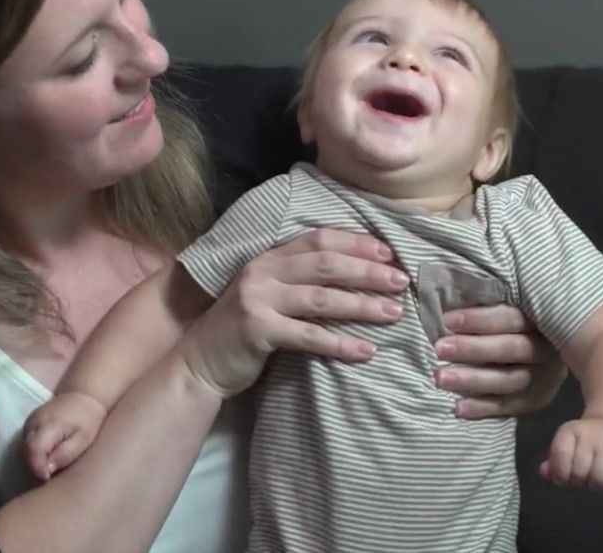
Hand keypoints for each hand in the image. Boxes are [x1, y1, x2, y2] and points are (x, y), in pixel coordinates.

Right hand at [21, 392, 108, 481]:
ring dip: (31, 463)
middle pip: (24, 451)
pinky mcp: (28, 424)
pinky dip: (30, 455)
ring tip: (47, 471)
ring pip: (21, 449)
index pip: (33, 449)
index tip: (47, 479)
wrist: (83, 396)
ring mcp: (29, 422)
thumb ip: (65, 454)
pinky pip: (24, 444)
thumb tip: (47, 469)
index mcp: (49, 424)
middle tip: (49, 478)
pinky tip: (43, 461)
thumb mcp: (83, 439)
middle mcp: (34, 422)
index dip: (37, 467)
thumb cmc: (87, 420)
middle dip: (33, 468)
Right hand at [176, 228, 405, 397]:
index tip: (389, 253)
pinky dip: (341, 344)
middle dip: (368, 272)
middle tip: (401, 282)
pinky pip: (309, 336)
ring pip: (322, 299)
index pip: (318, 239)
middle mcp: (262, 272)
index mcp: (269, 257)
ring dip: (363, 306)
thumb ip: (300, 280)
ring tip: (394, 314)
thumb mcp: (269, 293)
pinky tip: (367, 351)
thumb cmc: (245, 328)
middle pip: (326, 265)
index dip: (356, 243)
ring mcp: (258, 299)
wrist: (200, 362)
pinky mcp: (257, 330)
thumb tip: (358, 275)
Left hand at [433, 304, 566, 418]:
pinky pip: (512, 406)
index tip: (448, 320)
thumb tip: (450, 285)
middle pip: (512, 349)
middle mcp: (550, 347)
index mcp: (545, 315)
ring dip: (473, 380)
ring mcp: (547, 375)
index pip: (513, 318)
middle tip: (439, 348)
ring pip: (512, 380)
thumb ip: (488, 296)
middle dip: (473, 349)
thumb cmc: (514, 311)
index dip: (480, 319)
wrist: (544, 340)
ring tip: (440, 377)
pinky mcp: (539, 397)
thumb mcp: (510, 298)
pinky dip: (484, 408)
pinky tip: (458, 408)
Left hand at [539, 416, 602, 492]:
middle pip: (578, 472)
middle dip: (578, 480)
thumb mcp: (567, 447)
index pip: (560, 454)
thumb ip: (554, 462)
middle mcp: (591, 434)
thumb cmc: (585, 444)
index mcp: (571, 430)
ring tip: (595, 477)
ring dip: (595, 485)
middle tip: (583, 475)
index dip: (559, 473)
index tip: (563, 477)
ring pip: (598, 479)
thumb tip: (544, 473)